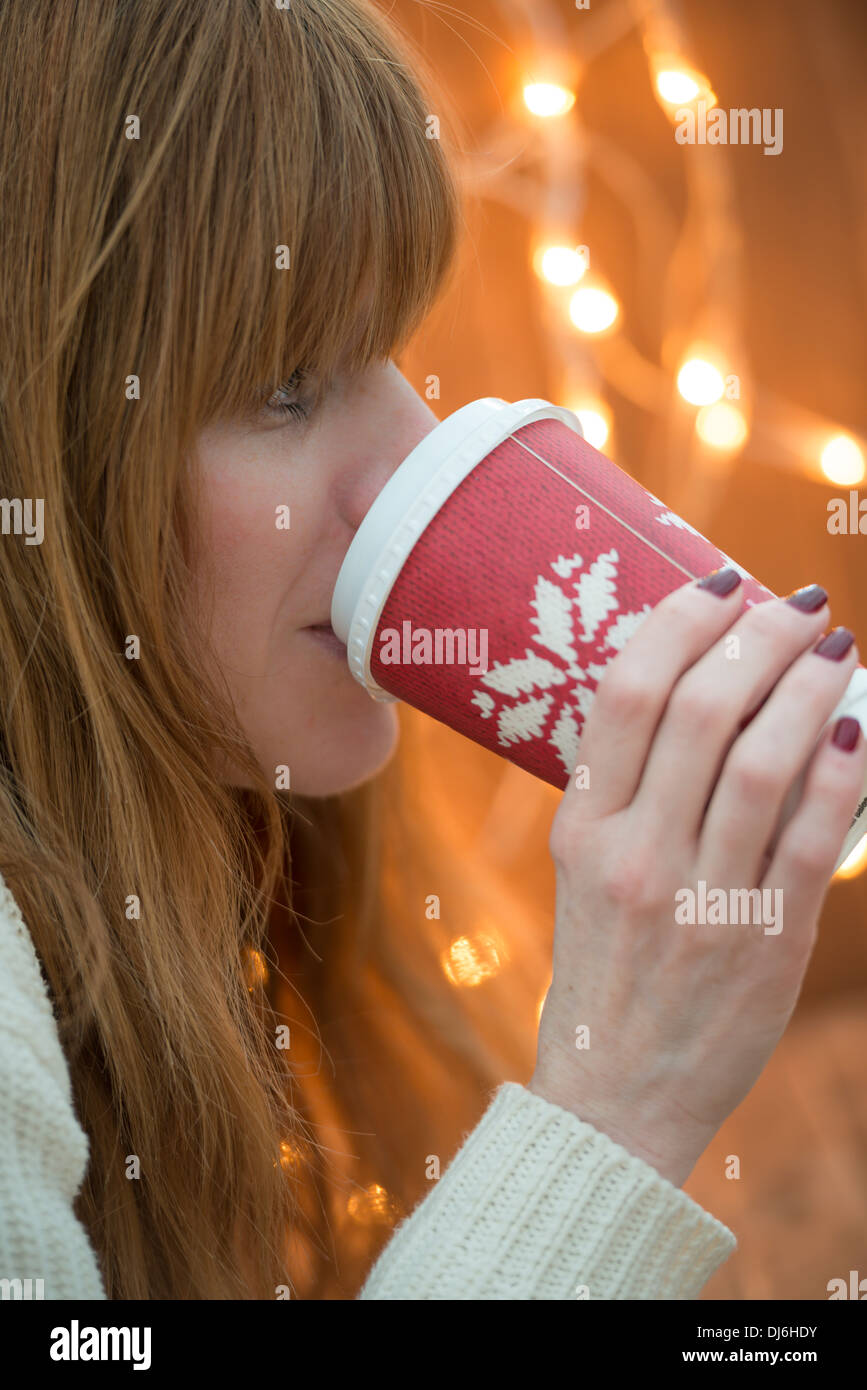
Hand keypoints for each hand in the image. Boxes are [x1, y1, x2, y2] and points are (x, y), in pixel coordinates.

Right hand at [528, 573, 865, 1185]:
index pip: (626, 695)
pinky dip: (843, 770)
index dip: (680, 623)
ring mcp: (697, 900)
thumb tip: (709, 691)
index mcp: (581, 827)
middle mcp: (632, 855)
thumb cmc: (607, 970)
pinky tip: (860, 727)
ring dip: (811, 688)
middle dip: (759, 638)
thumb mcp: (584, 871)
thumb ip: (628, 789)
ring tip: (836, 648)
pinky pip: (812, 836)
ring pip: (762, 761)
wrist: (616, 1095)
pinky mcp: (763, 941)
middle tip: (796, 605)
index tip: (722, 583)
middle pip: (700, 710)